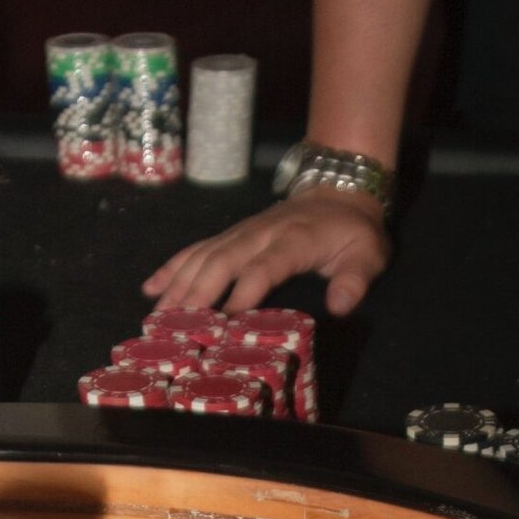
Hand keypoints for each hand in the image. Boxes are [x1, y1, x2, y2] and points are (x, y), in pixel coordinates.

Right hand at [143, 189, 390, 316]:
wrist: (339, 191)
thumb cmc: (352, 232)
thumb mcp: (368, 254)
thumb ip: (355, 279)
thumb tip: (340, 306)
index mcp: (293, 241)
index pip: (262, 268)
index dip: (242, 294)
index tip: (223, 324)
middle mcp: (259, 233)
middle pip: (220, 262)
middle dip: (195, 294)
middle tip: (173, 327)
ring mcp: (241, 231)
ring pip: (202, 256)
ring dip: (177, 285)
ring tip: (155, 317)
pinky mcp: (230, 234)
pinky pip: (196, 248)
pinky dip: (171, 267)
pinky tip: (150, 289)